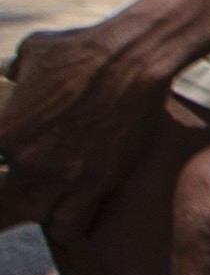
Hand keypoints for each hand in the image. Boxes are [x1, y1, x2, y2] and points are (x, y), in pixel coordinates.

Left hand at [0, 11, 186, 243]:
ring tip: (51, 199)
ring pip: (36, 215)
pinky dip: (67, 224)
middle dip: (17, 192)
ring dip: (41, 208)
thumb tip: (10, 71)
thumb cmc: (81, 51)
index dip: (6, 159)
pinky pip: (70, 224)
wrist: (131, 61)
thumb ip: (15, 69)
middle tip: (35, 180)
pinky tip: (74, 211)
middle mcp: (27, 161)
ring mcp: (62, 177)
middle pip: (8, 198)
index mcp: (4, 132)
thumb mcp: (34, 51)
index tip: (18, 154)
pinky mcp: (97, 184)